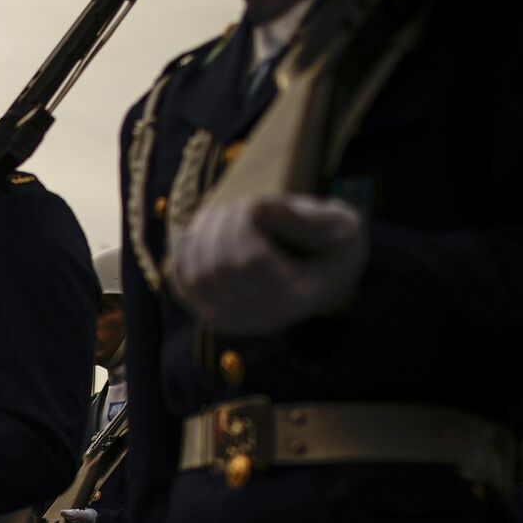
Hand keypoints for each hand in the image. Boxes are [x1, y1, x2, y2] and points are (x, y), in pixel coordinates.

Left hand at [172, 194, 367, 335]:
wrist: (325, 281)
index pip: (251, 259)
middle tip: (238, 204)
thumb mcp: (341, 225)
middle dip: (223, 224)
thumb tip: (261, 207)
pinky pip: (182, 285)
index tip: (255, 201)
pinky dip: (182, 254)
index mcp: (295, 297)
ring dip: (202, 234)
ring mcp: (235, 321)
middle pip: (219, 266)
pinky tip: (192, 232)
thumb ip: (310, 217)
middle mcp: (262, 317)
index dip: (244, 222)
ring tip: (220, 214)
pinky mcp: (213, 314)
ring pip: (197, 275)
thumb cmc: (335, 247)